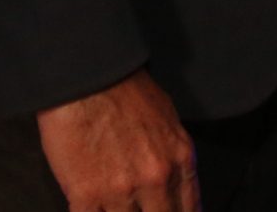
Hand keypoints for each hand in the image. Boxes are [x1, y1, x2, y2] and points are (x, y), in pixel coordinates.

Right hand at [36, 68, 198, 211]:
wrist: (87, 77)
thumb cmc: (125, 92)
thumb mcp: (168, 120)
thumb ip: (175, 158)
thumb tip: (175, 185)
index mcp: (180, 160)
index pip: (189, 211)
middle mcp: (156, 179)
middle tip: (137, 207)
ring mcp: (121, 190)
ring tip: (113, 204)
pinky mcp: (86, 195)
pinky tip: (94, 208)